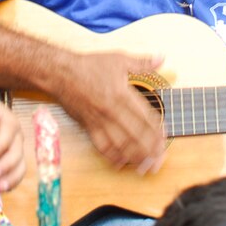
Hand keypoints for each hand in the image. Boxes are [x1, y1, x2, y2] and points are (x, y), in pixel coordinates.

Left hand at [0, 95, 24, 191]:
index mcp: (9, 122)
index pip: (9, 132)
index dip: (0, 145)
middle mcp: (16, 138)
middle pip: (16, 152)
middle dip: (5, 165)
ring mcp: (16, 152)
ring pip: (20, 166)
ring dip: (10, 178)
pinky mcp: (13, 165)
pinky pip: (16, 175)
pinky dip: (10, 183)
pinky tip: (0, 190)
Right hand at [57, 51, 165, 172]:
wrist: (60, 72)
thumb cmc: (89, 65)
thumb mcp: (118, 59)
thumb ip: (142, 62)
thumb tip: (162, 58)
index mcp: (122, 94)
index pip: (146, 118)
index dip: (158, 132)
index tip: (165, 141)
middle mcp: (112, 110)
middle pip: (136, 136)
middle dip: (150, 151)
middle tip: (159, 161)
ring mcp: (100, 120)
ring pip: (121, 145)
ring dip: (135, 158)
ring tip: (145, 167)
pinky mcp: (88, 126)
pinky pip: (102, 146)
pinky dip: (112, 157)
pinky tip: (121, 163)